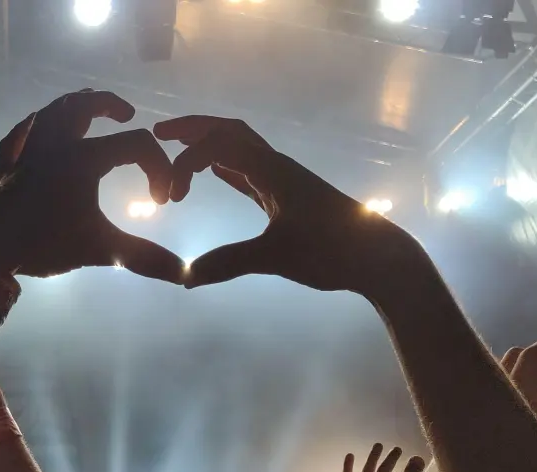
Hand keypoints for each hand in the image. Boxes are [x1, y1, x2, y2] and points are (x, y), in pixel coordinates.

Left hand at [0, 89, 180, 288]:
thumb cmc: (41, 243)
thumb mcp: (97, 248)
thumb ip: (141, 258)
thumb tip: (184, 274)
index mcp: (83, 157)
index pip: (135, 145)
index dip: (158, 167)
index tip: (161, 201)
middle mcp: (55, 144)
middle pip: (84, 104)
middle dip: (108, 104)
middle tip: (125, 114)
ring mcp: (27, 152)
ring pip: (50, 111)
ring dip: (72, 106)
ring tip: (86, 111)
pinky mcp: (4, 166)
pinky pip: (18, 135)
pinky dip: (32, 128)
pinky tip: (34, 130)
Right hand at [155, 115, 425, 296]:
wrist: (376, 255)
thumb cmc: (331, 250)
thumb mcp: (276, 257)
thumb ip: (228, 263)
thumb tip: (186, 277)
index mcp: (271, 171)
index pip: (218, 146)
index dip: (186, 164)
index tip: (171, 198)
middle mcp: (275, 166)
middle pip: (229, 131)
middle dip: (193, 129)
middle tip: (159, 133)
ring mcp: (282, 179)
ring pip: (240, 147)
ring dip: (208, 143)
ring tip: (178, 147)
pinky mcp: (288, 195)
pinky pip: (249, 169)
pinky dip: (225, 164)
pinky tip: (214, 172)